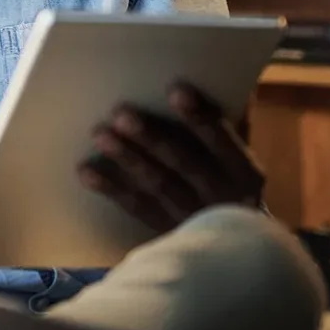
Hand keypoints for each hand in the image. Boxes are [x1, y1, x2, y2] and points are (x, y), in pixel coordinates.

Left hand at [77, 82, 263, 234]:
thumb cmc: (231, 186)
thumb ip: (227, 122)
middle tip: (121, 112)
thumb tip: (220, 80)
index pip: (224, 141)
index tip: (175, 89)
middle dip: (153, 137)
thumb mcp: (239, 158)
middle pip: (186, 163)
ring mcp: (193, 217)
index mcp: (244, 172)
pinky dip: (111, 188)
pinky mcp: (167, 232)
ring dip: (128, 158)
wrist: (235, 249)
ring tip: (100, 134)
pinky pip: (136, 209)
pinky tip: (86, 171)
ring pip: (159, 185)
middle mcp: (222, 196)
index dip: (200, 117)